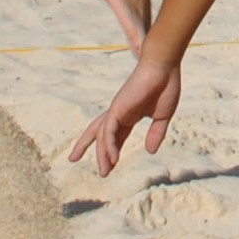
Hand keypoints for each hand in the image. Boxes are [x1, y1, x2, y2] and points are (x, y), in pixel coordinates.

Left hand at [68, 55, 181, 174]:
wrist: (164, 66)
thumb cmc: (165, 85)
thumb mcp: (162, 116)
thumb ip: (156, 133)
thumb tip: (150, 151)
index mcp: (129, 114)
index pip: (116, 134)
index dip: (113, 150)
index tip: (111, 164)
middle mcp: (119, 112)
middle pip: (97, 131)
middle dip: (84, 144)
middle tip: (73, 158)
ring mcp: (116, 109)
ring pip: (103, 136)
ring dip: (103, 155)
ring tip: (105, 171)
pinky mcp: (117, 107)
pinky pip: (109, 131)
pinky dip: (110, 146)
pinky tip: (113, 158)